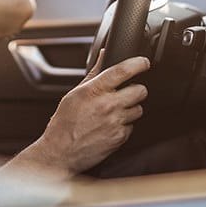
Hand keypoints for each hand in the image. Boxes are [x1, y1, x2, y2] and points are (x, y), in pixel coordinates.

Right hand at [24, 50, 149, 175]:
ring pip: (139, 109)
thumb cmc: (65, 122)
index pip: (122, 71)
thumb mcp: (75, 93)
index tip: (144, 62)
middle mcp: (107, 105)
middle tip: (127, 92)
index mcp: (94, 91)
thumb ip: (94, 73)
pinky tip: (111, 125)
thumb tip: (104, 55)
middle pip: (140, 90)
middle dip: (136, 89)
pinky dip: (125, 124)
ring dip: (131, 108)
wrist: (61, 151)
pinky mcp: (120, 137)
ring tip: (115, 111)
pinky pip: (132, 126)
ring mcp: (116, 122)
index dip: (138, 63)